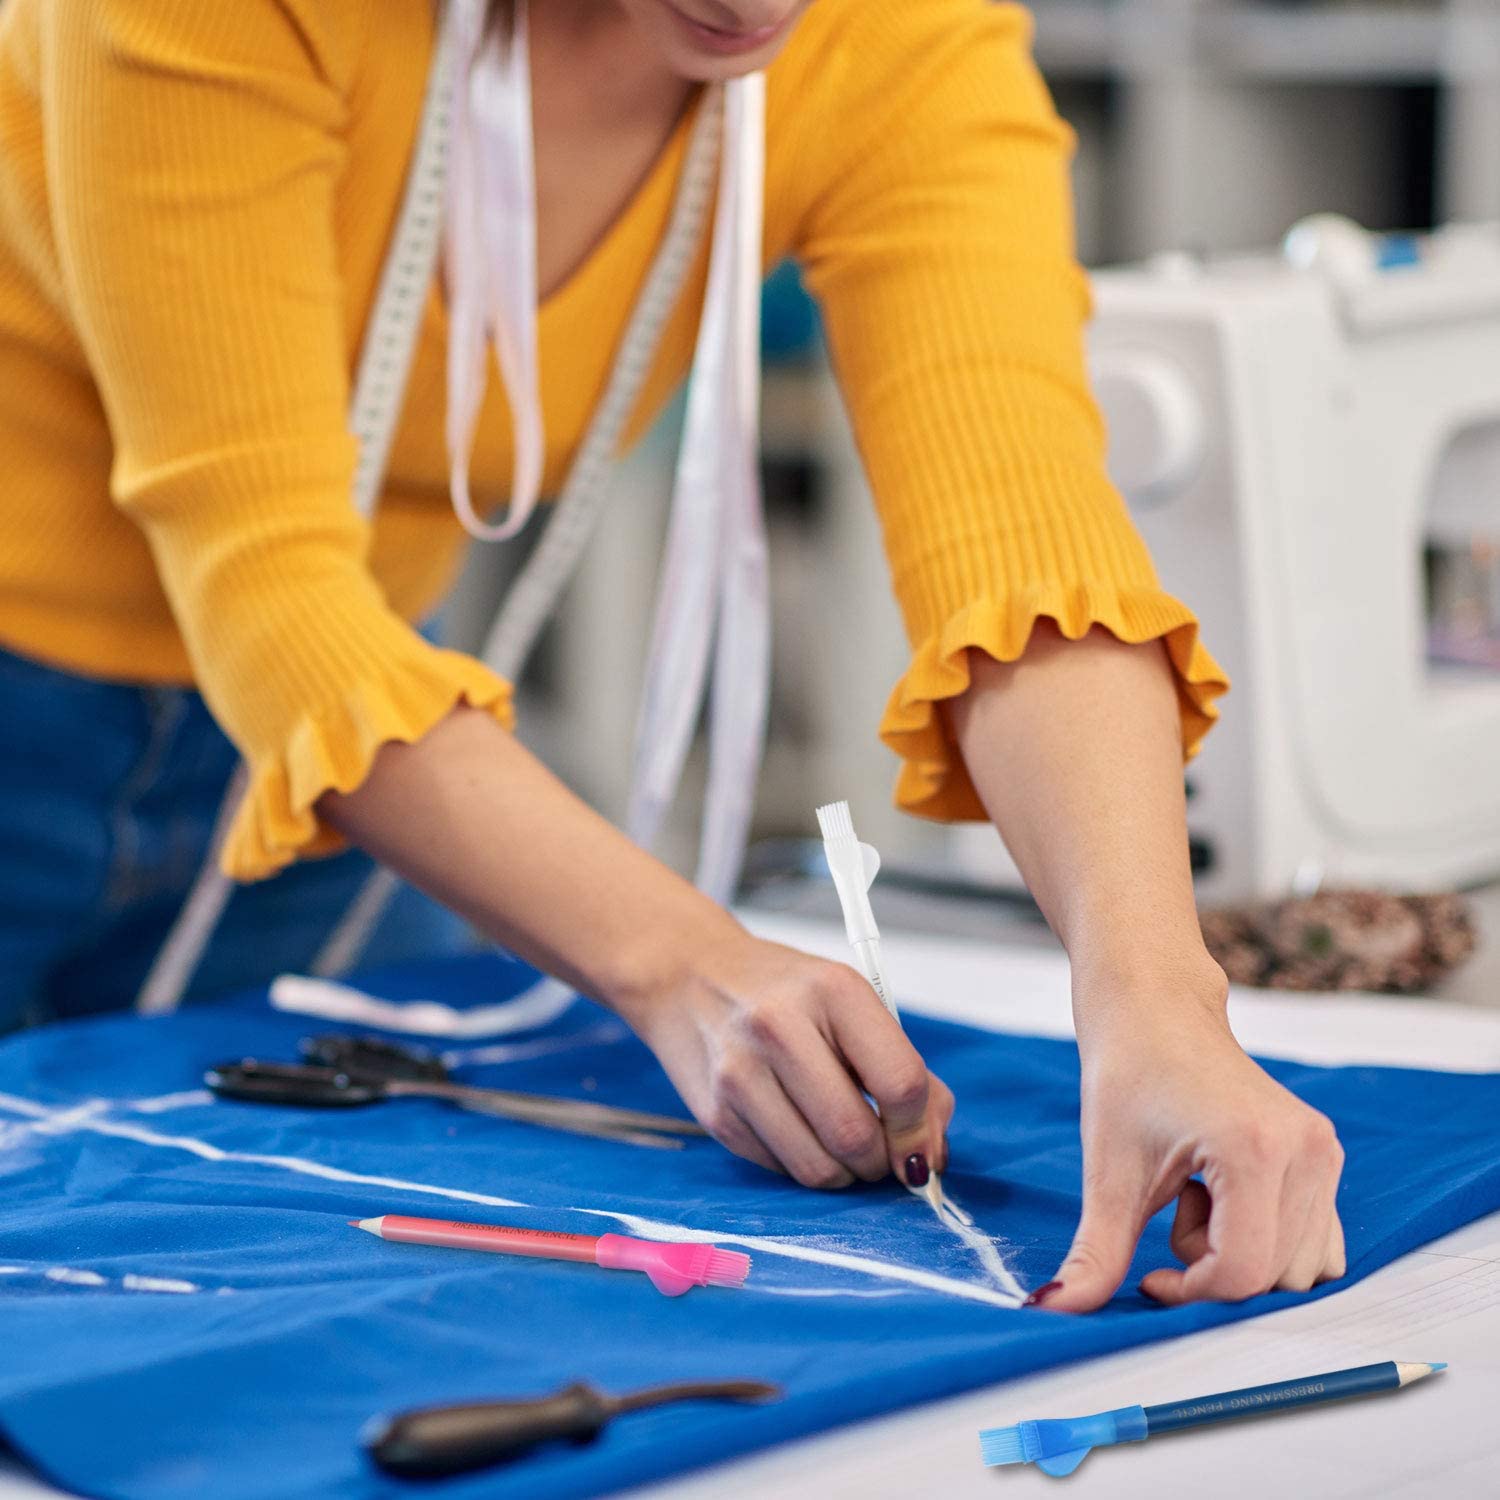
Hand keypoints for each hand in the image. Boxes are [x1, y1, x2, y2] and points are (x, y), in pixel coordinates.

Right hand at [619, 930, 952, 1189]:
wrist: (689, 974)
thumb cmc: (784, 992)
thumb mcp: (850, 1003)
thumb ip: (902, 1069)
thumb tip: (931, 1154)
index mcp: (833, 991)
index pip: (900, 1083)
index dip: (921, 1131)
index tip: (923, 1149)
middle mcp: (780, 1028)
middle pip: (857, 1136)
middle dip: (882, 1162)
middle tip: (883, 1155)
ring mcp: (740, 1073)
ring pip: (819, 1168)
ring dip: (846, 1175)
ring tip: (843, 1147)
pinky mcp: (715, 1114)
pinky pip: (781, 1170)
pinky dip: (804, 1165)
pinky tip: (799, 1131)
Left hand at [1040, 964, 1345, 1311]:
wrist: (1156, 1010)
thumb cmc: (1128, 1076)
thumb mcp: (1107, 1172)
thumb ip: (1092, 1254)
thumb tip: (1050, 1311)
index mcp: (1255, 1149)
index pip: (1240, 1272)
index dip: (1189, 1291)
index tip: (1149, 1274)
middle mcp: (1306, 1151)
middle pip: (1274, 1277)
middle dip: (1214, 1267)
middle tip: (1175, 1208)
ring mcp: (1323, 1151)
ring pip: (1299, 1267)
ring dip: (1241, 1253)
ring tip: (1199, 1196)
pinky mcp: (1325, 1153)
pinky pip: (1313, 1239)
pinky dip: (1267, 1239)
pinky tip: (1224, 1194)